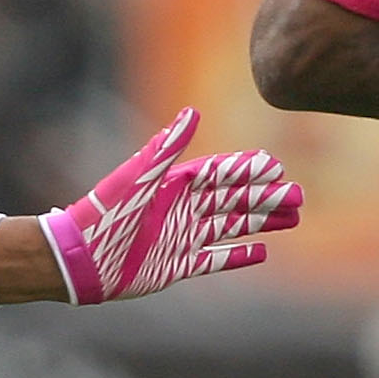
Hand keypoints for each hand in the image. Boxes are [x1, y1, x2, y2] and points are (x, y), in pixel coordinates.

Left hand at [39, 107, 302, 302]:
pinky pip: (214, 259)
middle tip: (299, 195)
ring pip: (231, 228)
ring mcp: (181, 239)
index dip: (247, 170)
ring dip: (261, 223)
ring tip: (292, 219)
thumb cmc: (104, 214)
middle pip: (233, 201)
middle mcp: (181, 210)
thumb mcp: (138, 177)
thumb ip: (167, 147)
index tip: (276, 166)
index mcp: (174, 186)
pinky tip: (262, 251)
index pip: (220, 174)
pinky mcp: (176, 266)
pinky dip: (238, 255)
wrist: (79, 259)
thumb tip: (193, 111)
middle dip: (266, 198)